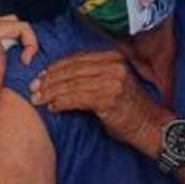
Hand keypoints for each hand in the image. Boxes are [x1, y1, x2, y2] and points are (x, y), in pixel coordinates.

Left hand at [28, 51, 167, 144]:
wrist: (151, 126)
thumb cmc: (129, 109)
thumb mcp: (113, 84)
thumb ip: (92, 77)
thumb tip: (60, 79)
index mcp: (113, 57)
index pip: (76, 58)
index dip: (56, 67)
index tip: (41, 76)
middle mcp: (113, 64)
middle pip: (71, 69)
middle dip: (49, 79)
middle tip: (33, 89)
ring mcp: (111, 79)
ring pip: (70, 83)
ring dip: (50, 92)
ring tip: (38, 99)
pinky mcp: (108, 96)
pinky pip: (75, 97)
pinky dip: (61, 102)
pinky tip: (52, 107)